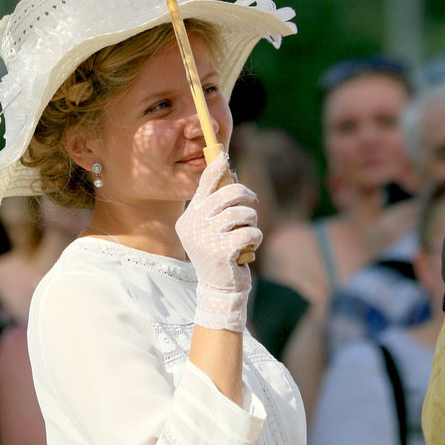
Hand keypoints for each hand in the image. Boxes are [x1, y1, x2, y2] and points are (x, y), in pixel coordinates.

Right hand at [177, 154, 261, 331]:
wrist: (219, 288)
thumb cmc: (220, 252)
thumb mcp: (212, 228)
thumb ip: (217, 206)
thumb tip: (230, 174)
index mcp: (188, 218)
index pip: (203, 186)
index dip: (216, 168)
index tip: (224, 156)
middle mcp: (192, 226)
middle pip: (227, 194)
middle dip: (246, 196)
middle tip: (252, 202)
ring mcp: (205, 239)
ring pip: (241, 213)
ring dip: (251, 220)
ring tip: (249, 231)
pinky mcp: (221, 252)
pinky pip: (249, 232)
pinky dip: (255, 237)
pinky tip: (250, 246)